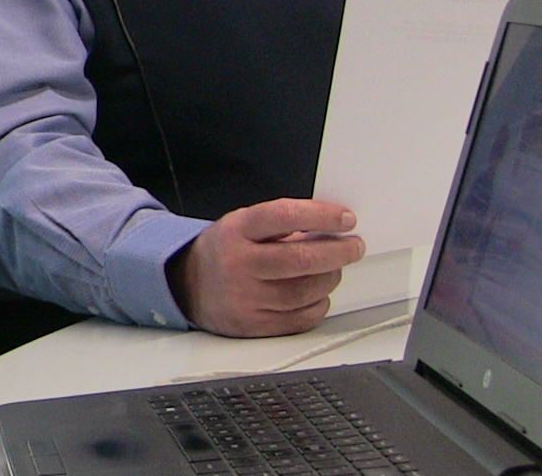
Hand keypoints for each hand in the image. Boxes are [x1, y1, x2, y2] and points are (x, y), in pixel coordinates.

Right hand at [167, 198, 365, 336]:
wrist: (187, 287)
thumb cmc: (224, 252)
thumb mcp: (241, 224)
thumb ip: (281, 224)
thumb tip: (331, 228)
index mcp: (236, 232)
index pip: (283, 217)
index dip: (320, 216)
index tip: (346, 219)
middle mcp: (238, 265)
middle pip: (301, 260)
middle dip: (338, 252)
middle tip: (354, 246)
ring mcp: (246, 299)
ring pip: (307, 292)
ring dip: (330, 278)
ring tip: (333, 268)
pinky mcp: (255, 326)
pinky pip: (303, 318)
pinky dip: (318, 304)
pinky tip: (316, 293)